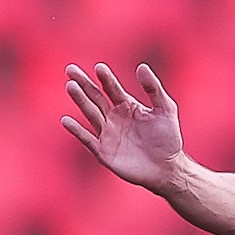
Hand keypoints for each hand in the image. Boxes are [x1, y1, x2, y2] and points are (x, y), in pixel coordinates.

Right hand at [62, 62, 187, 189]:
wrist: (167, 168)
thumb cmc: (168, 138)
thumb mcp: (166, 110)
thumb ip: (154, 89)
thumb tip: (141, 66)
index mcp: (127, 105)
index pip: (112, 88)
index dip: (106, 78)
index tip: (99, 67)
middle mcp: (114, 117)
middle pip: (96, 97)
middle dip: (84, 83)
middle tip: (71, 69)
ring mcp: (108, 134)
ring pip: (90, 113)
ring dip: (80, 100)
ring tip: (71, 86)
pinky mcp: (103, 151)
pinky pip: (88, 139)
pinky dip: (77, 130)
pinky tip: (66, 120)